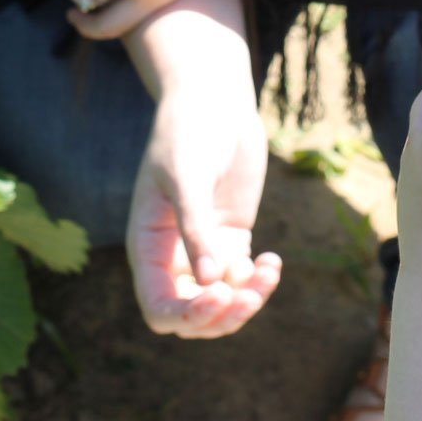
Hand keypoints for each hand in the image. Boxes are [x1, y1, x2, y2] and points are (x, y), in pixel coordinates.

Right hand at [127, 89, 280, 338]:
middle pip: (191, 317)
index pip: (159, 307)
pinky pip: (243, 280)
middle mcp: (172, 256)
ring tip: (268, 273)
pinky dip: (260, 282)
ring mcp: (203, 250)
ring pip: (222, 304)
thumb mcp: (187, 177)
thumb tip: (209, 282)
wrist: (213, 103)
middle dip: (221, 316)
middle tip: (250, 296)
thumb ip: (195, 228)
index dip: (186, 314)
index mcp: (148, 246)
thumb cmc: (188, 133)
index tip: (219, 294)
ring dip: (246, 301)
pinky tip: (273, 260)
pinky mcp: (231, 240)